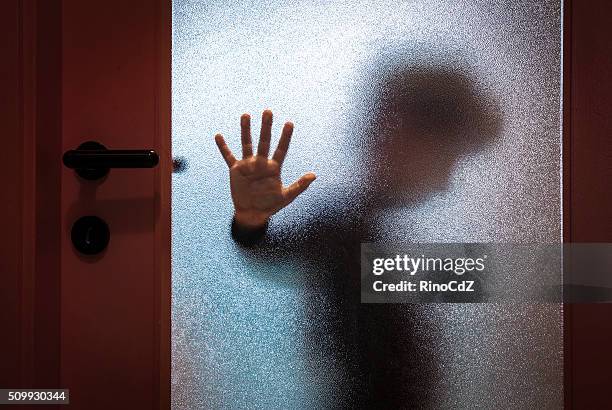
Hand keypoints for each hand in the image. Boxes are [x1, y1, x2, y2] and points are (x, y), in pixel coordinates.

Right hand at [215, 110, 315, 228]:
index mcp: (274, 167)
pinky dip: (223, 147)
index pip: (281, 149)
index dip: (285, 137)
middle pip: (264, 141)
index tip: (289, 123)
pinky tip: (219, 136)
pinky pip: (228, 156)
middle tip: (268, 111)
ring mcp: (248, 165)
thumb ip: (299, 186)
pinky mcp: (236, 170)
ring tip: (246, 115)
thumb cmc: (270, 205)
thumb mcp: (286, 196)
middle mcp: (261, 162)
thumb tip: (314, 175)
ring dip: (246, 130)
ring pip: (247, 144)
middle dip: (266, 127)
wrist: (253, 213)